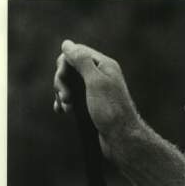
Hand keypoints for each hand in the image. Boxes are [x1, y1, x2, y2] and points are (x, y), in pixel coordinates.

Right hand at [53, 40, 139, 155]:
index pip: (76, 53)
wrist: (122, 140)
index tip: (63, 80)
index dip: (65, 64)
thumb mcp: (96, 82)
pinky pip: (73, 97)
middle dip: (62, 81)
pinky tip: (62, 110)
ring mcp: (95, 91)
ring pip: (70, 84)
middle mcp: (100, 75)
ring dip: (62, 94)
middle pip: (70, 68)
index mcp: (104, 65)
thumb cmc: (111, 111)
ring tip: (67, 109)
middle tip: (66, 98)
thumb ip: (82, 61)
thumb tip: (67, 44)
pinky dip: (64, 102)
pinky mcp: (91, 105)